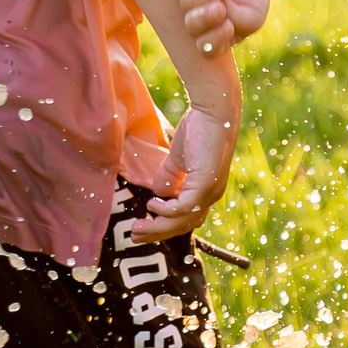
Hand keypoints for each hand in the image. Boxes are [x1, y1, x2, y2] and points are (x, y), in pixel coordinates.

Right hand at [129, 103, 237, 242]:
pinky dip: (166, 211)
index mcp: (205, 191)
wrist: (213, 112)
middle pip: (182, 226)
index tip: (142, 229)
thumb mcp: (178, 159)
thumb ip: (168, 177)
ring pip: (181, 221)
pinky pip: (183, 207)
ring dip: (157, 227)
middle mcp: (210, 196)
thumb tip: (157, 194)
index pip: (185, 219)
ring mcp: (209, 191)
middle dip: (157, 233)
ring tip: (137, 227)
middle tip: (134, 235)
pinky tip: (152, 205)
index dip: (164, 227)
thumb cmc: (199, 130)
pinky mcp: (205, 183)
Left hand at [178, 0, 273, 52]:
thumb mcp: (254, 16)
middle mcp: (198, 19)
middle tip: (220, 7)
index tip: (230, 26)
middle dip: (204, 17)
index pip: (205, 47)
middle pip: (191, 24)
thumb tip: (218, 4)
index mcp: (214, 37)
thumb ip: (238, 19)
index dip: (214, 38)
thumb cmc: (253, 0)